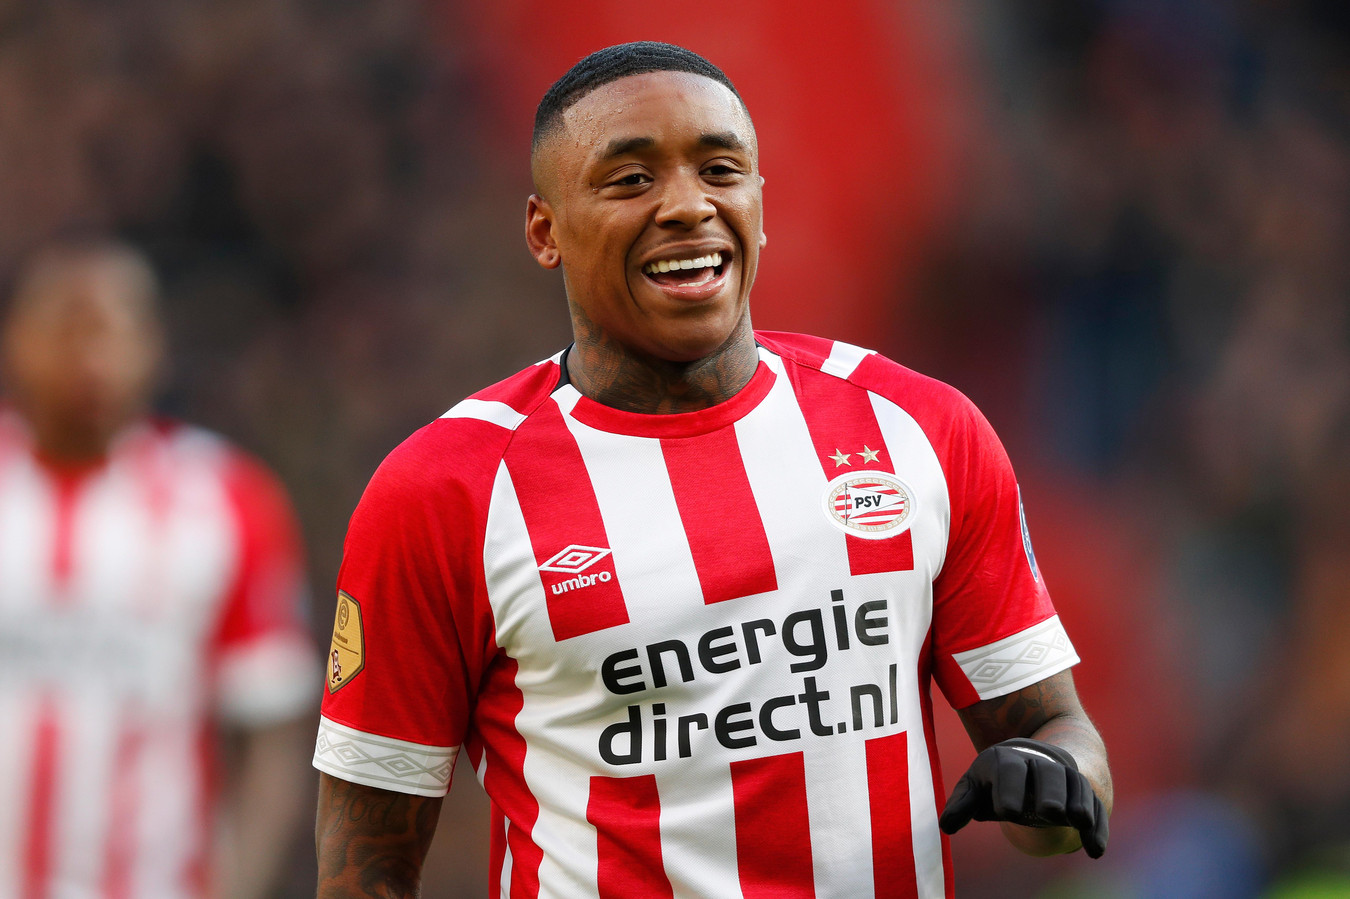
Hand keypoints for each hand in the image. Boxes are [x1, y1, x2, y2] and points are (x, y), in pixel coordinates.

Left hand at [938, 737, 1107, 857]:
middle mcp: (1038, 762)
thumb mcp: (975, 787)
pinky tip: (1094, 851)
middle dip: (1050, 790)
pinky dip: (1098, 826)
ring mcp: (1063, 775)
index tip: (1007, 812)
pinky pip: (1095, 804)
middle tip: (1050, 812)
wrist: (1028, 759)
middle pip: (1049, 771)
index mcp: (1005, 759)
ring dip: (1079, 804)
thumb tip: (946, 826)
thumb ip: (962, 804)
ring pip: (1076, 784)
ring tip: (1080, 824)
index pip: (1009, 768)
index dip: (1008, 788)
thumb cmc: (994, 780)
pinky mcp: (1081, 791)